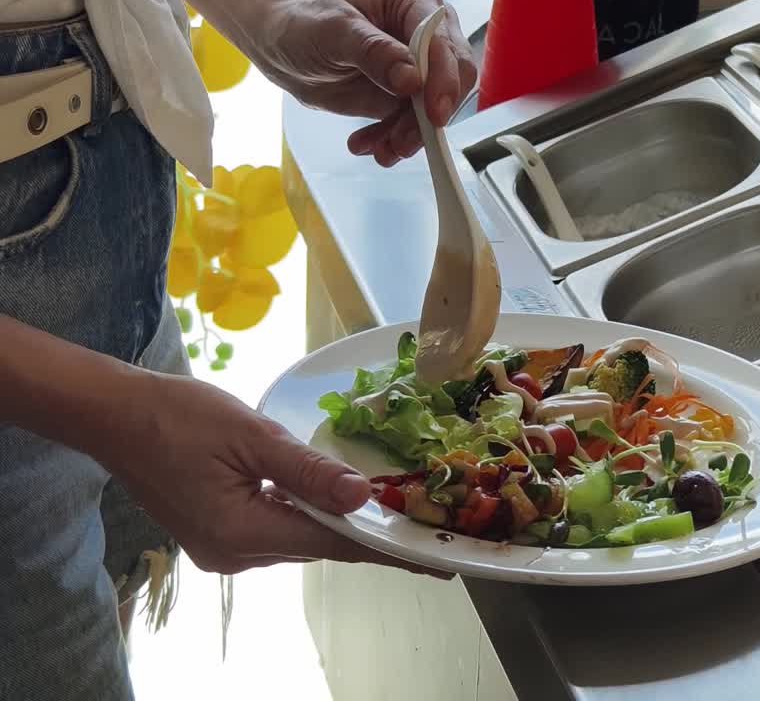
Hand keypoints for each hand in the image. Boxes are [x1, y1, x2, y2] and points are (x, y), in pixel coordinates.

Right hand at [98, 370, 452, 576]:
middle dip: (368, 533)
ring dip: (336, 522)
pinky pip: (275, 528)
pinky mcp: (215, 534)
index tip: (431, 560)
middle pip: (318, 544)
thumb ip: (309, 471)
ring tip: (388, 510)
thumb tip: (361, 497)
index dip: (387, 549)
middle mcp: (235, 555)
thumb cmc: (177, 416)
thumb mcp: (252, 435)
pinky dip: (305, 515)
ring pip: (298, 537)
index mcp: (243, 533)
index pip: (335, 545)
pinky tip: (330, 499)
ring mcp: (222, 549)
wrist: (112, 414)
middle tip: (419, 522)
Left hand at [252, 0, 476, 166]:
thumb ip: (373, 52)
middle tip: (400, 141)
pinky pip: (415, 126)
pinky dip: (394, 141)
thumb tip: (412, 79)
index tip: (432, 115)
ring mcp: (420, 68)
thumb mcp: (333, 30)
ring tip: (377, 147)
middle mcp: (427, 34)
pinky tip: (368, 143)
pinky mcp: (408, 96)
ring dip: (409, 136)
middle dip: (426, 118)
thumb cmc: (304, 24)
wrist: (284, 47)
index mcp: (415, 2)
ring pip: (435, 111)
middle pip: (452, 81)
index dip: (444, 82)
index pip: (446, 45)